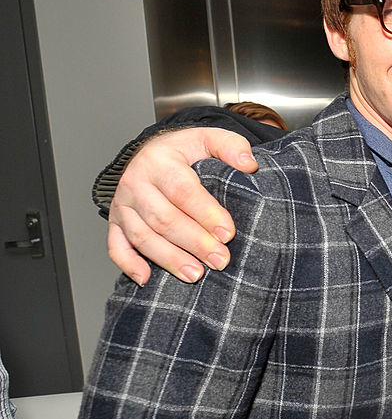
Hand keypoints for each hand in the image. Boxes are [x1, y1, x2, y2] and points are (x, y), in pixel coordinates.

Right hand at [108, 128, 256, 284]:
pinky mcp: (115, 222)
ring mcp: (122, 205)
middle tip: (220, 260)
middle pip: (163, 218)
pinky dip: (129, 264)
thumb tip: (249, 164)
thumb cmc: (185, 152)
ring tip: (196, 275)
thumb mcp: (209, 139)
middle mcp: (135, 182)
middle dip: (194, 243)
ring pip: (142, 236)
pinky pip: (116, 246)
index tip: (227, 233)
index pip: (182, 190)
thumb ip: (231, 146)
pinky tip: (146, 279)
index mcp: (159, 161)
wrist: (153, 153)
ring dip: (169, 259)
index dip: (205, 214)